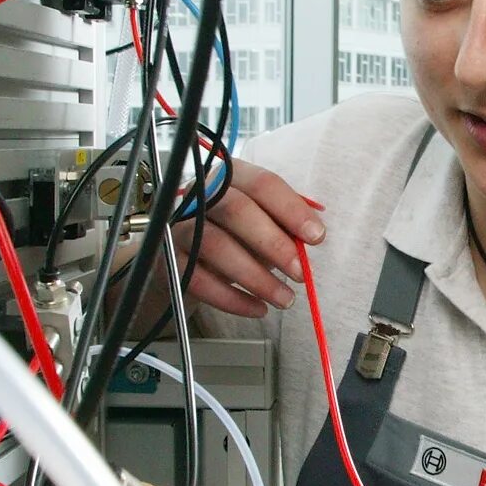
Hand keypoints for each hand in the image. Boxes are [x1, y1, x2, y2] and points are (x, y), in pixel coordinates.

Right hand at [172, 159, 325, 317]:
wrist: (187, 260)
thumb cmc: (233, 236)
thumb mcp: (261, 224)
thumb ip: (282, 225)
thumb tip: (312, 235)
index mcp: (230, 177)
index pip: (262, 184)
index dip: (291, 210)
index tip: (316, 236)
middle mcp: (200, 194)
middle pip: (236, 210)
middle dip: (274, 244)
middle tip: (300, 273)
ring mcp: (180, 225)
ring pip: (217, 246)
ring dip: (257, 278)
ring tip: (284, 299)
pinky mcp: (169, 259)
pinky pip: (199, 280)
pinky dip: (233, 299)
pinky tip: (258, 309)